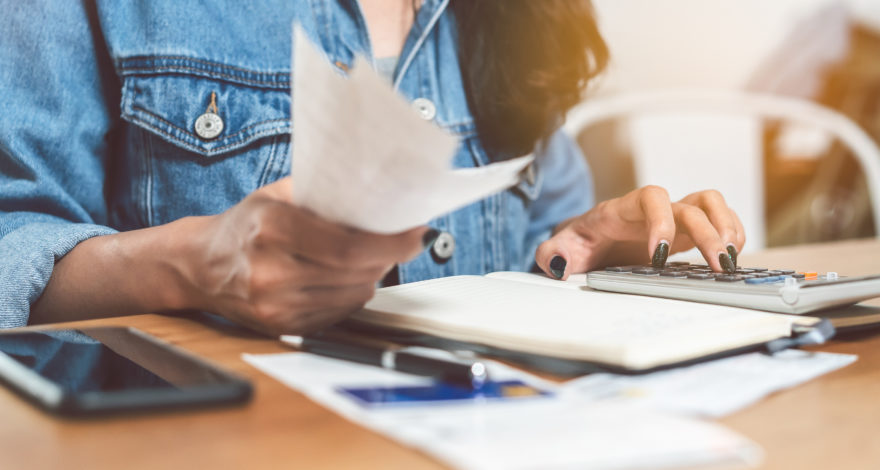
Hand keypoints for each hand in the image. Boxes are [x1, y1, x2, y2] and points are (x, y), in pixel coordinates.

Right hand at [184, 177, 428, 334]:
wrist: (199, 266)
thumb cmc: (244, 225)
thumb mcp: (277, 196)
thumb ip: (323, 195)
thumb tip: (378, 194)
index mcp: (272, 230)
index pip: (348, 247)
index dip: (390, 243)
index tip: (415, 233)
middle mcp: (271, 272)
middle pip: (355, 272)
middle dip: (388, 256)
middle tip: (402, 240)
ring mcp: (275, 306)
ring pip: (352, 295)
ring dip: (372, 274)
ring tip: (374, 255)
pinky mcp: (281, 327)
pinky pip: (338, 312)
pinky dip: (353, 293)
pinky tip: (348, 276)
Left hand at [535, 186, 745, 279]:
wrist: (588, 241)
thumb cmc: (578, 242)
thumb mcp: (560, 248)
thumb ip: (552, 253)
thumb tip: (557, 263)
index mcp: (622, 210)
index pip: (649, 197)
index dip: (660, 220)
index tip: (660, 255)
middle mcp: (652, 209)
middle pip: (690, 204)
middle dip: (708, 232)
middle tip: (718, 265)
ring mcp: (672, 218)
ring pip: (710, 203)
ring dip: (727, 227)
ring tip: (730, 260)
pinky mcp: (685, 232)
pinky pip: (719, 219)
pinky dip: (732, 234)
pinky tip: (731, 258)